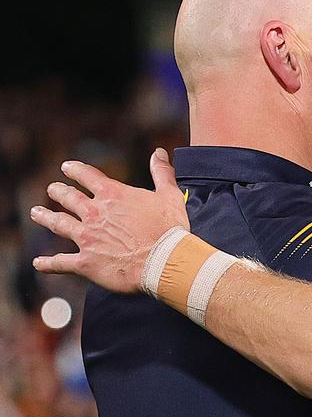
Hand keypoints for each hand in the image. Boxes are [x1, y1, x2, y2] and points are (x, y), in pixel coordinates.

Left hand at [30, 149, 188, 291]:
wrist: (165, 262)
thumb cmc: (170, 230)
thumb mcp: (169, 196)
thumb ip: (162, 173)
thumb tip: (160, 153)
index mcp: (112, 195)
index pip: (87, 176)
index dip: (74, 170)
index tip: (66, 168)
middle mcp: (94, 213)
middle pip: (68, 198)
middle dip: (59, 192)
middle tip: (52, 189)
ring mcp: (87, 238)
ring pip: (58, 224)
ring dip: (46, 217)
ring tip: (37, 213)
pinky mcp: (86, 263)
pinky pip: (61, 262)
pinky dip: (48, 263)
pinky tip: (39, 263)